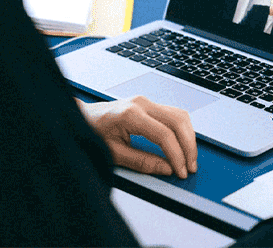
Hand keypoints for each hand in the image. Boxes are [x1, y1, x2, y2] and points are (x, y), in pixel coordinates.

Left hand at [76, 96, 197, 178]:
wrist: (82, 117)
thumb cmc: (93, 132)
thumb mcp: (114, 153)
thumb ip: (142, 162)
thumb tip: (166, 169)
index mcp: (131, 114)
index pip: (164, 135)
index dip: (176, 155)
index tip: (181, 171)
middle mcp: (141, 103)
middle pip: (178, 122)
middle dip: (188, 147)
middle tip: (190, 167)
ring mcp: (145, 101)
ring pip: (179, 115)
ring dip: (188, 137)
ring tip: (188, 158)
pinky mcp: (148, 104)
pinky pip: (173, 114)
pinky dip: (181, 130)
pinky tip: (182, 144)